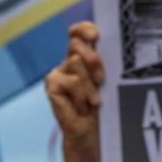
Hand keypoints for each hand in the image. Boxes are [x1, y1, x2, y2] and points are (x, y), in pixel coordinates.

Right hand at [46, 21, 104, 146]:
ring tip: (95, 101)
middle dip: (92, 59)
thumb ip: (103, 62)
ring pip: (76, 62)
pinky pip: (71, 81)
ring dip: (90, 84)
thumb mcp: (106, 81)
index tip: (95, 36)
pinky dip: (81, 95)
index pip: (78, 33)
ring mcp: (58, 72)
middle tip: (101, 78)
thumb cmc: (101, 106)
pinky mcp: (52, 84)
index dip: (84, 29)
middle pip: (75, 44)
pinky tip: (84, 107)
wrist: (89, 132)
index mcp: (83, 56)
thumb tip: (110, 46)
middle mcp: (69, 61)